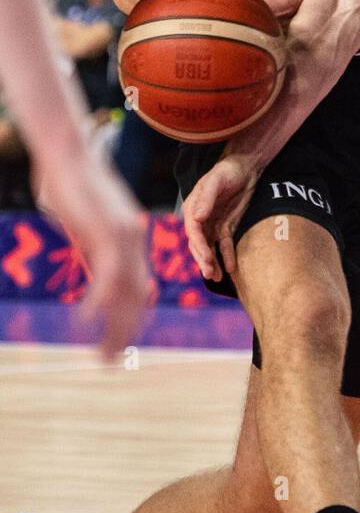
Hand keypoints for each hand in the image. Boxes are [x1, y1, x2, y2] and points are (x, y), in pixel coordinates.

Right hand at [35, 146, 149, 361]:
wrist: (68, 153)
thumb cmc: (67, 181)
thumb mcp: (83, 219)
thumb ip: (90, 240)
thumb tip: (87, 251)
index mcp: (130, 238)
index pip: (139, 286)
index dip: (132, 316)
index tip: (121, 340)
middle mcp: (134, 240)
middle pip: (138, 296)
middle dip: (125, 331)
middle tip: (111, 359)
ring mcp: (124, 237)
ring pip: (127, 293)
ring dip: (115, 328)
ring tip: (102, 354)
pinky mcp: (108, 233)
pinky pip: (108, 277)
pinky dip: (98, 302)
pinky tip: (85, 322)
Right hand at [183, 155, 257, 281]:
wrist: (245, 167)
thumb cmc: (227, 170)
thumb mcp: (216, 180)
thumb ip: (207, 198)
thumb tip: (198, 217)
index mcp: (192, 208)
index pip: (193, 231)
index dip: (199, 246)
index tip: (206, 258)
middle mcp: (200, 219)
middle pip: (199, 243)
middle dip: (203, 259)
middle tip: (210, 274)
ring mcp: (213, 224)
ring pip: (210, 248)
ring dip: (212, 263)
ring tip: (217, 278)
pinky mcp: (226, 227)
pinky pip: (225, 245)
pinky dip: (227, 256)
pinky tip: (230, 268)